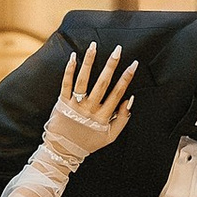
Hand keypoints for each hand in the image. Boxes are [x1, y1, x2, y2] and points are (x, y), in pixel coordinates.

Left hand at [45, 43, 140, 168]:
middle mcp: (90, 109)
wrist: (63, 150)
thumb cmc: (89, 142)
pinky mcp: (62, 102)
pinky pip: (66, 84)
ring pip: (83, 80)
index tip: (133, 64)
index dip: (126, 78)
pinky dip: (69, 70)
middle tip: (118, 49)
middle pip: (102, 83)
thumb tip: (130, 99)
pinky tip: (73, 56)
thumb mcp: (110, 136)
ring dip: (89, 62)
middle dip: (111, 65)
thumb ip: (123, 119)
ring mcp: (75, 105)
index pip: (117, 93)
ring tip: (94, 46)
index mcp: (103, 117)